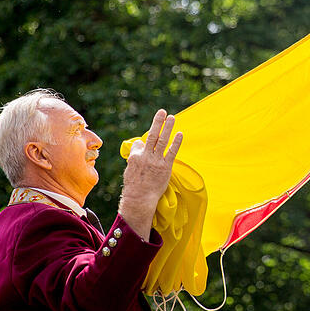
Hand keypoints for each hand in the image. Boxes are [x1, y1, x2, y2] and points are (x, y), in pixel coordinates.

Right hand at [119, 109, 182, 239]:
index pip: (139, 144)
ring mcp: (156, 161)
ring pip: (162, 140)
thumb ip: (134, 157)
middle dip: (157, 122)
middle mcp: (145, 157)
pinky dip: (176, 142)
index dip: (142, 144)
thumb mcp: (129, 170)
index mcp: (134, 157)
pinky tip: (180, 134)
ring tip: (172, 117)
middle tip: (162, 111)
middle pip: (152, 135)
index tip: (144, 145)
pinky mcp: (165, 167)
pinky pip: (171, 152)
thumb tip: (139, 146)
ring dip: (167, 127)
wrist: (140, 199)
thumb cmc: (134, 186)